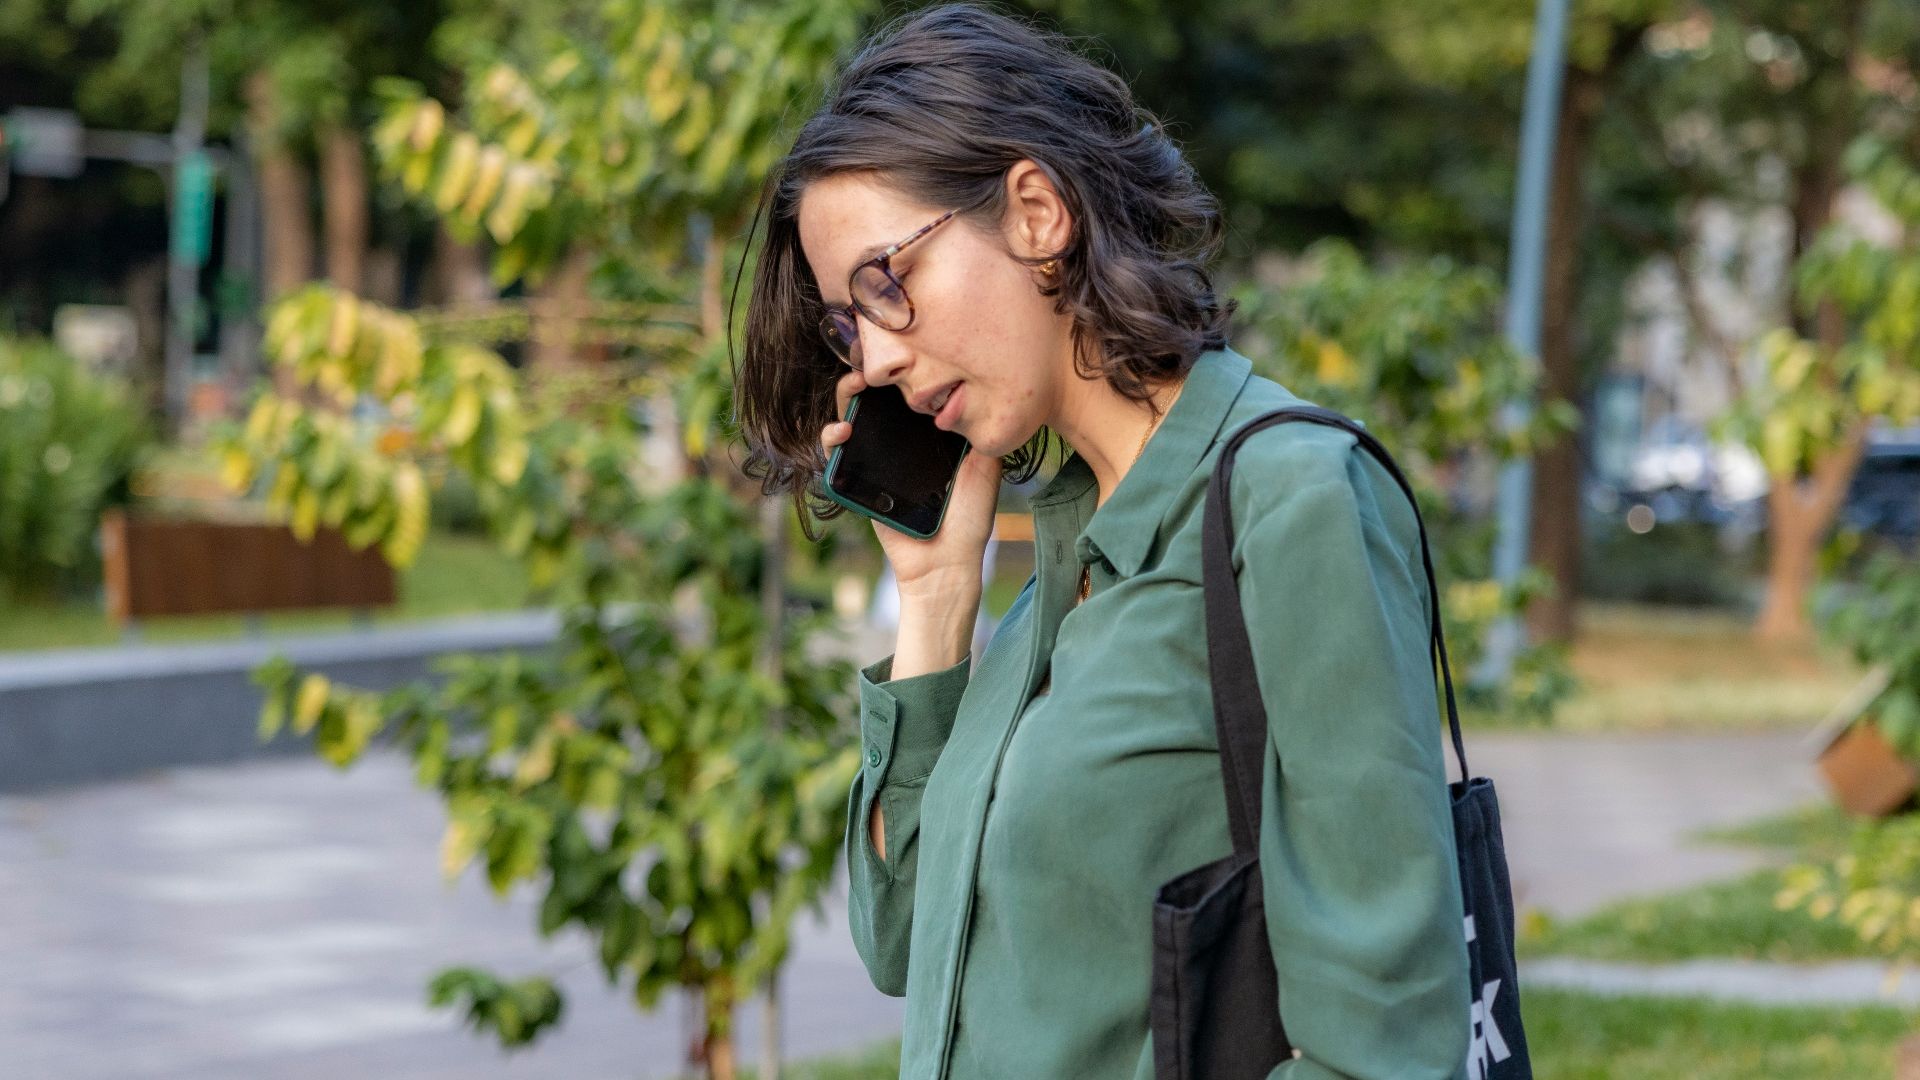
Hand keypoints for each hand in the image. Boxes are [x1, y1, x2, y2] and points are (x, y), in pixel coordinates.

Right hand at [821, 369, 1000, 603]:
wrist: (945, 565)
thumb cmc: (967, 523)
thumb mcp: (985, 473)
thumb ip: (981, 437)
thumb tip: (982, 396)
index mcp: (927, 440)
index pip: (907, 398)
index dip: (898, 376)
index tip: (898, 354)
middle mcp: (900, 448)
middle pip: (874, 404)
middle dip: (866, 378)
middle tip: (867, 366)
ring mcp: (876, 464)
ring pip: (851, 422)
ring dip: (844, 400)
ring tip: (853, 389)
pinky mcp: (857, 484)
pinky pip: (837, 458)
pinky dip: (832, 440)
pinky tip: (841, 431)